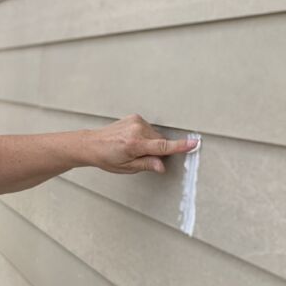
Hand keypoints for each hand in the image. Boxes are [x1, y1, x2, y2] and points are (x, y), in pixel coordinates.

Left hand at [82, 114, 198, 173]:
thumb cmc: (107, 158)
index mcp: (134, 144)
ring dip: (150, 142)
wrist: (91, 144)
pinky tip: (132, 139)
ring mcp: (135, 121)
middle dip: (156, 150)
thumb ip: (147, 165)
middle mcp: (136, 130)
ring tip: (133, 147)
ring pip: (155, 135)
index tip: (194, 143)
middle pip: (160, 141)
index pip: (162, 146)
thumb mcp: (127, 168)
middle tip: (139, 156)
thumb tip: (162, 166)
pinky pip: (149, 129)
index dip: (179, 146)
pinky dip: (145, 136)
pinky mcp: (135, 117)